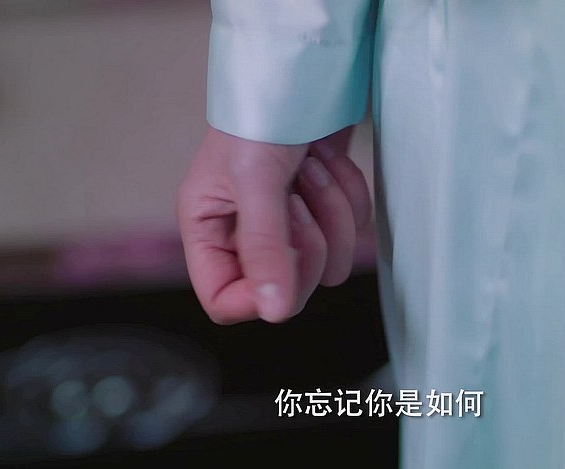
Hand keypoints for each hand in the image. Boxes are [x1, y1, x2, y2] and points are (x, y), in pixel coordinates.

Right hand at [177, 126, 370, 323]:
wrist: (307, 70)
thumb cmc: (263, 114)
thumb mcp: (255, 180)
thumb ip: (264, 248)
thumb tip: (274, 311)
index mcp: (210, 231)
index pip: (226, 301)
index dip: (258, 295)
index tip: (282, 263)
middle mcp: (247, 235)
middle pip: (289, 289)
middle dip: (306, 241)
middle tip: (296, 198)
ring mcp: (290, 225)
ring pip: (330, 265)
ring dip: (332, 212)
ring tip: (311, 169)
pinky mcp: (326, 209)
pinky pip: (354, 233)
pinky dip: (349, 194)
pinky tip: (328, 162)